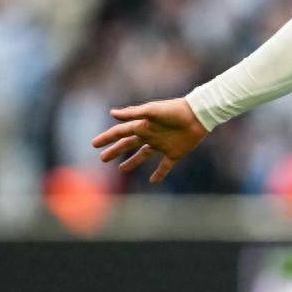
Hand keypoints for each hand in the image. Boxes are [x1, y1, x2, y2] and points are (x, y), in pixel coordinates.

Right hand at [91, 98, 208, 183]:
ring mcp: (162, 144)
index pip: (120, 132)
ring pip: (143, 155)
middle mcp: (150, 135)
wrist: (198, 115)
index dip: (107, 138)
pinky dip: (159, 174)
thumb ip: (133, 113)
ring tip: (121, 169)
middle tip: (102, 158)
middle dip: (115, 150)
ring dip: (132, 162)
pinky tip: (153, 181)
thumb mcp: (152, 110)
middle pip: (128, 144)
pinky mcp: (175, 153)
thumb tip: (111, 113)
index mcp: (143, 125)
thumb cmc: (174, 110)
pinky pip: (165, 166)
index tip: (94, 144)